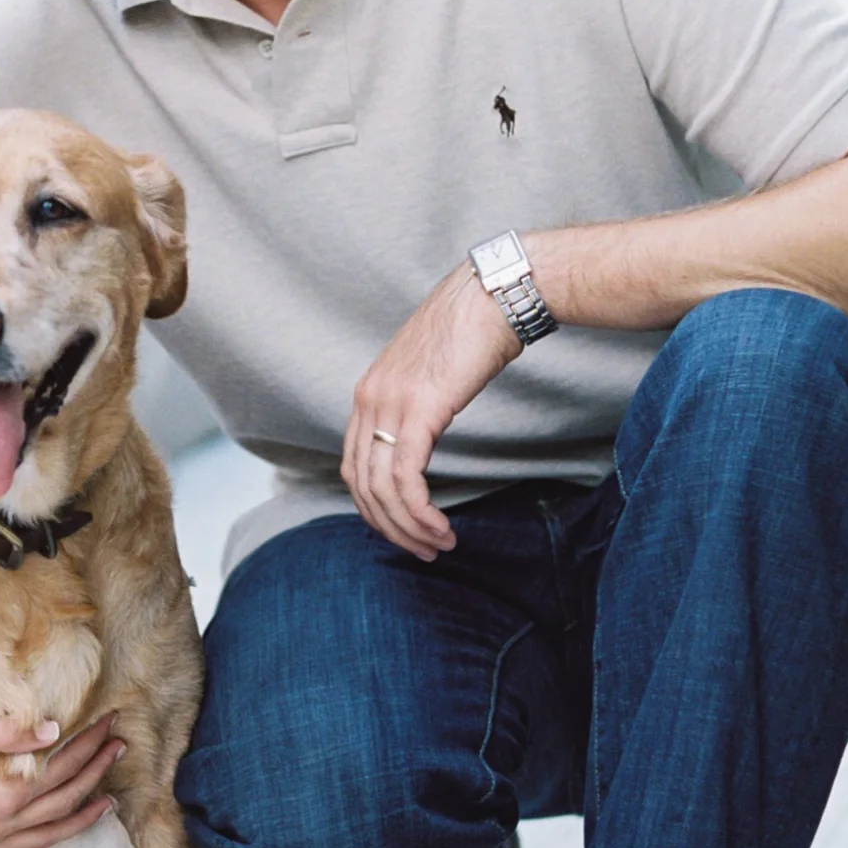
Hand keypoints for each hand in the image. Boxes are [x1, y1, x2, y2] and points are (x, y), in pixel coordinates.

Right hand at [0, 717, 124, 847]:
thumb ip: (4, 734)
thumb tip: (52, 729)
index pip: (59, 769)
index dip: (88, 746)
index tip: (109, 725)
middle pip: (62, 802)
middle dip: (95, 774)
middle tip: (119, 748)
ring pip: (48, 836)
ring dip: (81, 816)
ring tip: (108, 800)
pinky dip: (45, 842)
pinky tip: (54, 831)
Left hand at [341, 262, 521, 559]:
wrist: (492, 295)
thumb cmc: (472, 332)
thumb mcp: (431, 374)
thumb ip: (417, 406)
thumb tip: (422, 437)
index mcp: (368, 393)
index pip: (354, 467)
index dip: (374, 508)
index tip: (403, 529)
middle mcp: (369, 401)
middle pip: (361, 485)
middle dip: (390, 527)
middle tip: (422, 551)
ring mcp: (389, 405)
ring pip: (382, 490)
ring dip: (409, 528)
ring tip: (439, 546)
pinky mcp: (418, 411)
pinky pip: (406, 479)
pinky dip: (420, 513)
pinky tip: (441, 527)